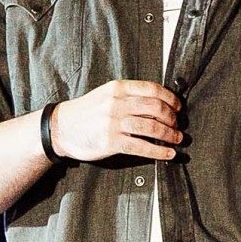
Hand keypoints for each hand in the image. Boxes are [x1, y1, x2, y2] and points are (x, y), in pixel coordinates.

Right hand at [50, 80, 182, 161]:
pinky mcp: (111, 142)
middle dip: (172, 118)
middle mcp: (117, 103)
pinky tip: (168, 154)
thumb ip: (129, 95)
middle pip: (156, 108)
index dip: (171, 99)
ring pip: (152, 127)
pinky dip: (159, 151)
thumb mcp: (106, 94)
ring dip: (170, 135)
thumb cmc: (87, 112)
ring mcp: (114, 123)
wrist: (62, 128)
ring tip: (177, 139)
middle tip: (177, 125)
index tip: (178, 107)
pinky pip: (142, 147)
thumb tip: (159, 103)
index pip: (153, 89)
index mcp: (118, 88)